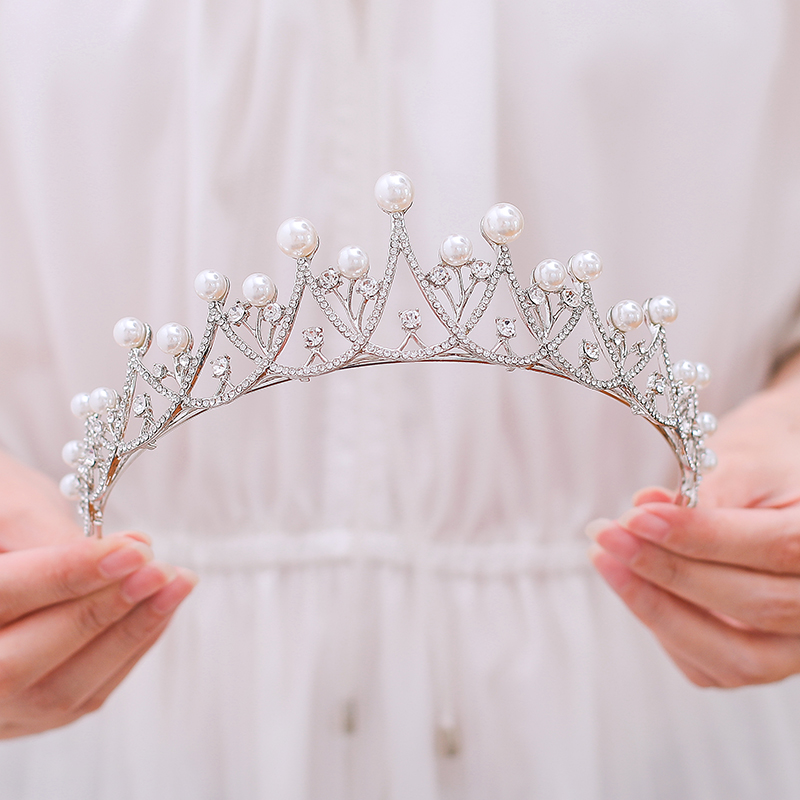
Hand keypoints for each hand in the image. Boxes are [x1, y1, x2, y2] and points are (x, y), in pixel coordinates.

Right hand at [0, 451, 196, 735]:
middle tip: (159, 569)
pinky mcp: (33, 714)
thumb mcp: (12, 505)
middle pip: (20, 661)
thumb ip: (50, 533)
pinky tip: (162, 607)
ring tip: (178, 582)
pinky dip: (129, 650)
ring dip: (130, 633)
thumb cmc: (6, 520)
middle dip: (102, 611)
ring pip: (58, 690)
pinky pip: (84, 696)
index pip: (3, 596)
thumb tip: (127, 555)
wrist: (3, 550)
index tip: (131, 550)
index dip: (69, 575)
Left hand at [587, 368, 799, 686]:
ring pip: (736, 655)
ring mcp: (797, 644)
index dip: (703, 537)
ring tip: (605, 559)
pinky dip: (663, 629)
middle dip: (669, 572)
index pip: (778, 547)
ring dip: (658, 609)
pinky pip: (709, 667)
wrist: (774, 488)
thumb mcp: (741, 463)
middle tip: (607, 535)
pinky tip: (629, 585)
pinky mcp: (760, 661)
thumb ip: (702, 490)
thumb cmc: (761, 469)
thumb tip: (645, 510)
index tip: (636, 518)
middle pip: (757, 604)